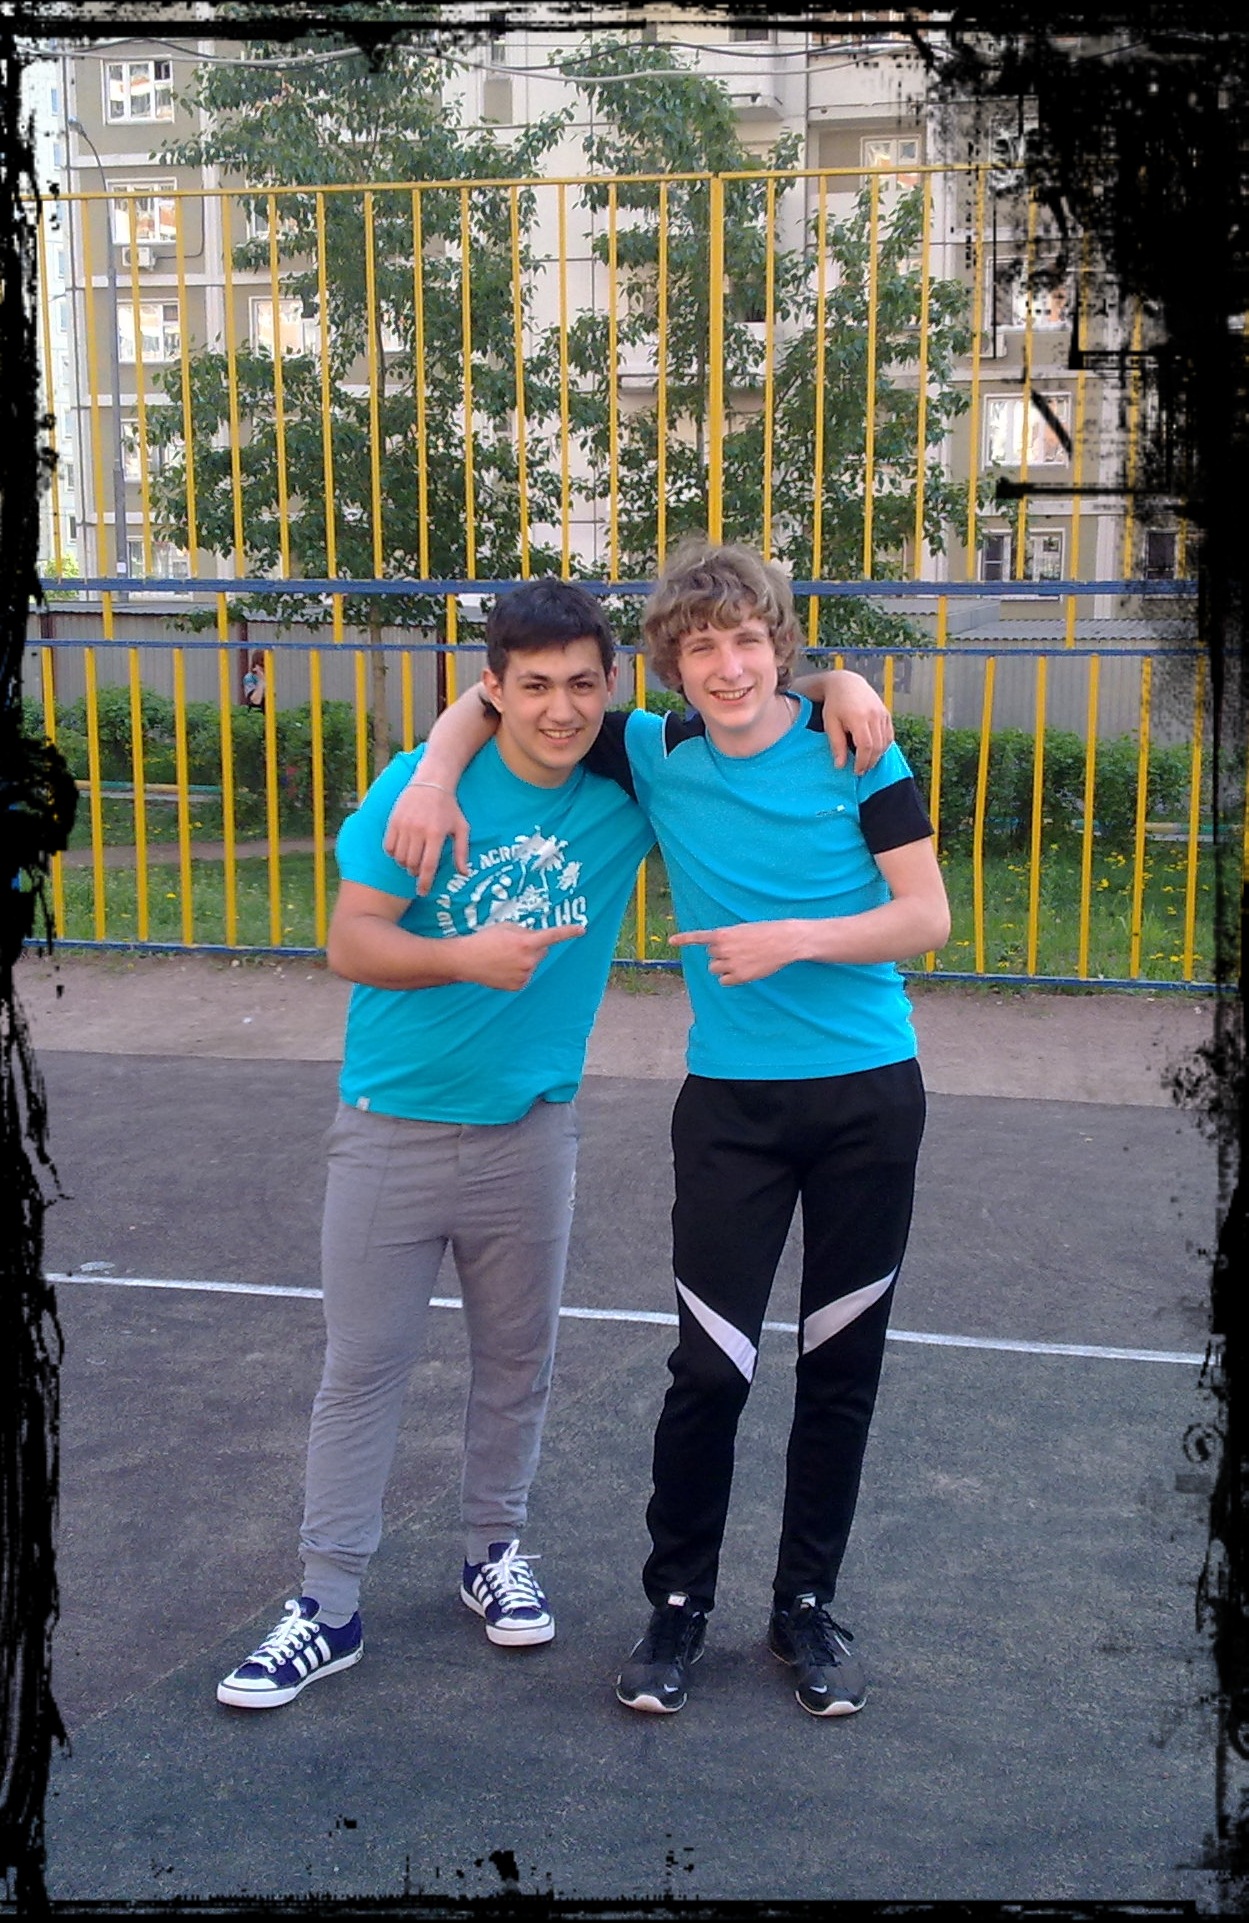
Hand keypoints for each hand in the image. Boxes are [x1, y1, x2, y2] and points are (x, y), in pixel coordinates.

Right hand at [383, 781, 469, 895]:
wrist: (431, 783)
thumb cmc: (449, 807)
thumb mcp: (462, 828)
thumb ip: (462, 851)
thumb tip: (464, 873)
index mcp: (436, 833)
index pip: (428, 865)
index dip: (425, 882)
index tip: (422, 892)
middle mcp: (418, 830)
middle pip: (412, 864)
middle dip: (415, 872)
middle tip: (419, 870)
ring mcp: (404, 825)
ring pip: (399, 857)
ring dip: (405, 864)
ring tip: (412, 860)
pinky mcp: (393, 821)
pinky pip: (388, 847)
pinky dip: (393, 854)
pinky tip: (401, 851)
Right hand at [455, 920, 584, 990]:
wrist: (465, 960)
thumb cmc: (484, 940)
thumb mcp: (506, 927)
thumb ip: (525, 931)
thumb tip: (536, 938)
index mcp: (526, 942)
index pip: (553, 935)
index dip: (569, 931)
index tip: (582, 929)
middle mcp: (529, 960)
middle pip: (542, 950)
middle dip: (533, 946)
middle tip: (514, 945)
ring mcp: (524, 975)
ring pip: (533, 964)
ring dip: (525, 959)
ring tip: (503, 957)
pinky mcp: (518, 985)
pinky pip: (525, 975)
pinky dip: (518, 971)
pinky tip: (503, 968)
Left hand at [670, 921, 803, 986]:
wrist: (784, 941)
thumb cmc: (765, 933)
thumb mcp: (742, 929)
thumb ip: (727, 939)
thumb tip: (717, 952)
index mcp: (723, 934)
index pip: (699, 937)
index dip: (684, 939)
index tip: (671, 941)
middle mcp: (723, 949)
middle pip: (710, 957)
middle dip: (721, 955)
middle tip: (739, 951)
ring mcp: (730, 964)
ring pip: (715, 969)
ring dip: (724, 967)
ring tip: (743, 960)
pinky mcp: (739, 977)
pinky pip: (724, 981)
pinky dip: (730, 978)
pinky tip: (744, 970)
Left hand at [822, 669, 893, 773]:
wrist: (846, 683)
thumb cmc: (835, 704)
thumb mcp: (831, 724)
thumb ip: (836, 744)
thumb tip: (840, 765)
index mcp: (858, 717)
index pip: (866, 746)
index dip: (862, 762)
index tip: (856, 771)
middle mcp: (874, 715)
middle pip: (877, 746)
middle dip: (870, 762)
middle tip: (861, 770)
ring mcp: (882, 714)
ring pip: (885, 742)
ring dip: (877, 756)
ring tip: (866, 763)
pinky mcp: (886, 714)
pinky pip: (889, 735)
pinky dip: (883, 746)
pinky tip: (874, 751)